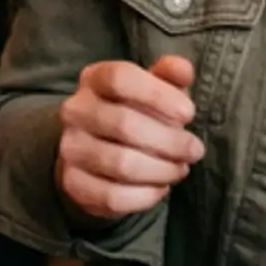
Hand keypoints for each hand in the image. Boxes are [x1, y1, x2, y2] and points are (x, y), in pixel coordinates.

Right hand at [56, 55, 204, 221]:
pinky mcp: (73, 183)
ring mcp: (70, 147)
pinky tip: (160, 187)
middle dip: (170, 141)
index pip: (121, 78)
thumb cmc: (134, 111)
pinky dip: (146, 195)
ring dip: (162, 170)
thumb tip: (183, 70)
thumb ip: (170, 75)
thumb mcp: (153, 88)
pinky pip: (113, 196)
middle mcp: (76, 110)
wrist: (95, 150)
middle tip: (195, 150)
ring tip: (180, 169)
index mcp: (94, 78)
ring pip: (121, 163)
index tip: (188, 114)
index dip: (158, 95)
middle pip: (124, 124)